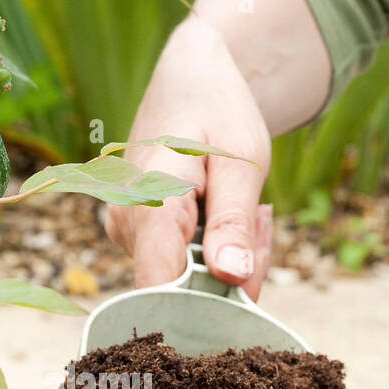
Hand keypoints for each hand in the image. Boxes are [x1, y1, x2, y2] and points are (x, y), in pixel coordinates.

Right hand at [106, 14, 272, 296]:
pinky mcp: (139, 238)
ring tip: (251, 209)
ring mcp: (129, 235)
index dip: (202, 310)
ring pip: (187, 280)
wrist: (191, 78)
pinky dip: (216, 250)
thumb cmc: (218, 110)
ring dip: (231, 258)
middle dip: (235, 276)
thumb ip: (234, 223)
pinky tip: (231, 215)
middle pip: (182, 291)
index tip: (243, 301)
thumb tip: (231, 278)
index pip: (160, 289)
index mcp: (149, 207)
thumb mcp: (241, 162)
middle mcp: (127, 227)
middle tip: (262, 223)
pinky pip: (182, 265)